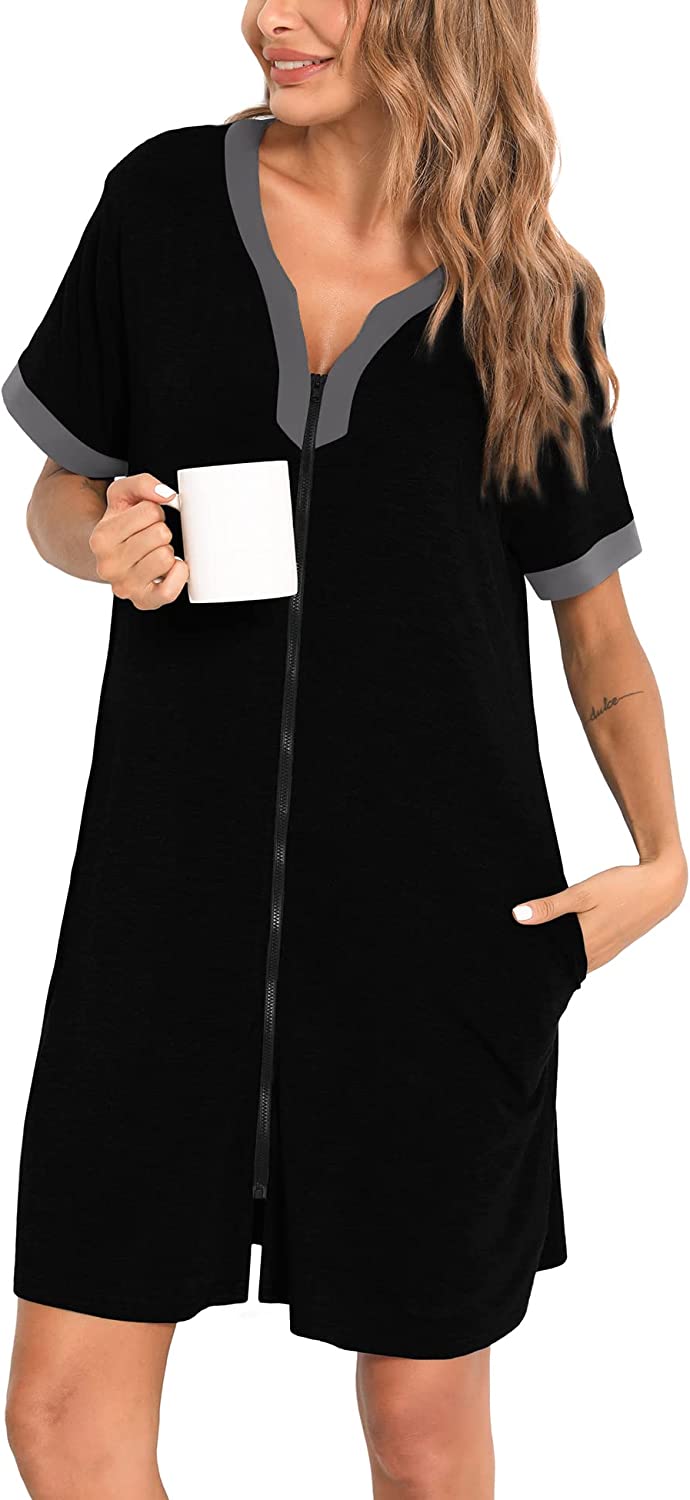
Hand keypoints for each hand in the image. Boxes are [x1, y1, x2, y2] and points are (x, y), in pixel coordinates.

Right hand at [88, 472, 188, 609]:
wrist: (110, 557)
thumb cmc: (120, 526)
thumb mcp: (122, 495)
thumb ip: (142, 483)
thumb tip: (166, 495)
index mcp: (101, 538)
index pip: (151, 511)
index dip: (154, 512)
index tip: (144, 520)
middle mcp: (108, 566)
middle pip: (161, 534)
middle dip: (161, 532)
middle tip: (150, 538)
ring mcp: (125, 587)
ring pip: (166, 557)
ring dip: (167, 551)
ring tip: (154, 553)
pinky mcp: (144, 602)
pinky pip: (169, 590)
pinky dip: (178, 575)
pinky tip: (170, 568)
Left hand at [511, 850, 686, 974]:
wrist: (660, 887)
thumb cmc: (623, 887)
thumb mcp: (583, 892)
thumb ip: (551, 906)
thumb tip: (518, 916)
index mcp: (585, 943)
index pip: (548, 960)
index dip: (528, 958)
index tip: (509, 952)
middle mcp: (594, 955)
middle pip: (558, 964)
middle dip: (539, 957)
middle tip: (514, 947)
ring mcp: (603, 954)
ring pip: (571, 963)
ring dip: (555, 956)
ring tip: (534, 943)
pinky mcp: (609, 949)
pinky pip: (583, 958)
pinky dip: (570, 953)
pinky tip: (561, 940)